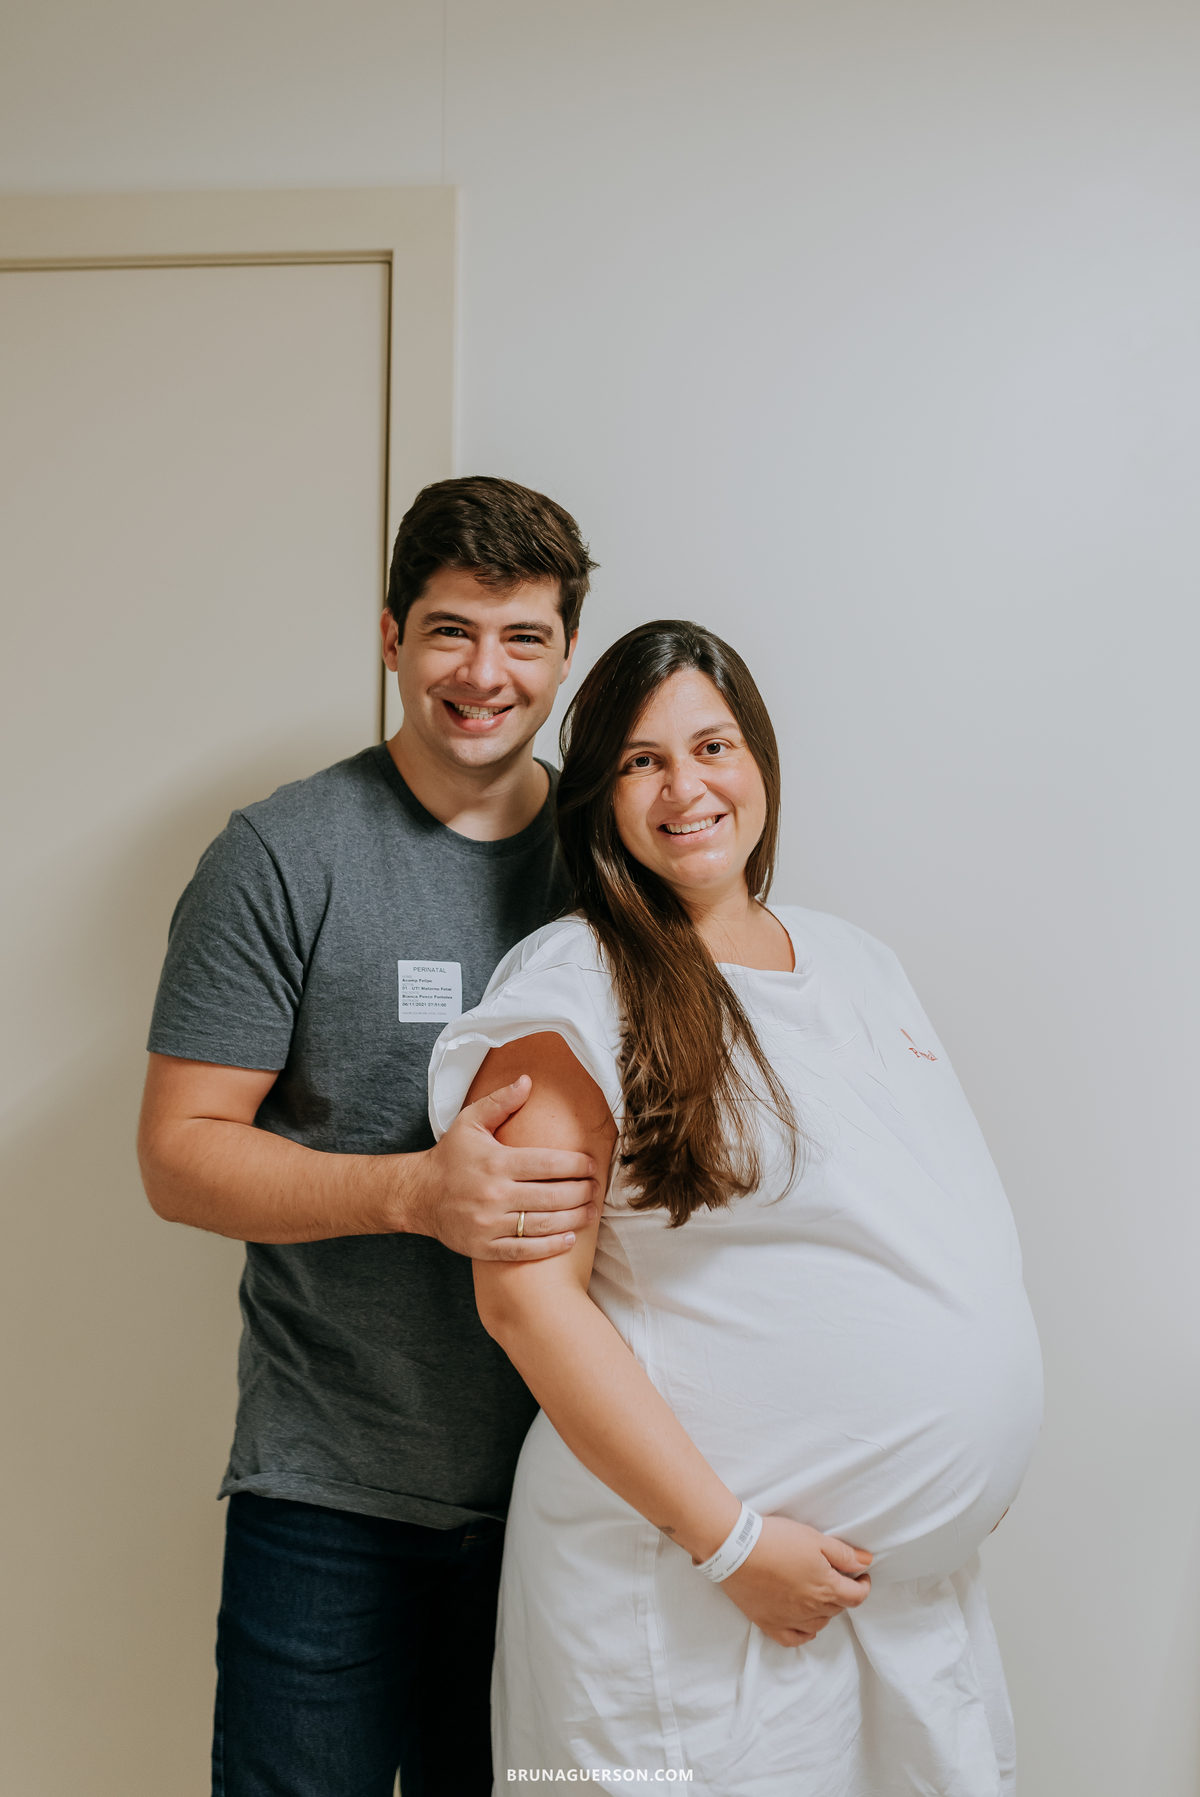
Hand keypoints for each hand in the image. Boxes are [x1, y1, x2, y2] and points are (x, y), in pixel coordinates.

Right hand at [407, 1076, 598, 1258]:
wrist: (418, 1195)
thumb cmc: (450, 1156)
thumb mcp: (470, 1122)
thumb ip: (500, 1101)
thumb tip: (528, 1081)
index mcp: (496, 1162)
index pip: (547, 1163)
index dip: (576, 1165)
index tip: (591, 1166)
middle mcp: (493, 1194)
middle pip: (552, 1196)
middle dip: (581, 1193)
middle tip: (596, 1189)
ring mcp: (488, 1223)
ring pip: (542, 1225)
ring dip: (574, 1219)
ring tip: (591, 1211)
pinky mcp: (484, 1246)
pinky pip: (524, 1251)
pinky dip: (550, 1247)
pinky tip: (570, 1238)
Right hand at [720, 1516, 871, 1646]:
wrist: (736, 1549)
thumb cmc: (777, 1540)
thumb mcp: (816, 1539)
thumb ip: (844, 1554)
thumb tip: (867, 1563)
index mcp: (826, 1589)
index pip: (856, 1597)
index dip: (863, 1586)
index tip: (861, 1576)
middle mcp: (811, 1610)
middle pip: (837, 1609)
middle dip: (842, 1594)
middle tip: (836, 1577)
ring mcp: (790, 1620)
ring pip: (818, 1625)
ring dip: (825, 1612)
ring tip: (819, 1595)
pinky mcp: (769, 1624)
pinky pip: (793, 1639)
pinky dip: (803, 1633)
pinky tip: (804, 1624)